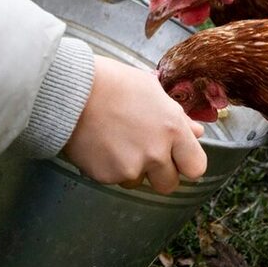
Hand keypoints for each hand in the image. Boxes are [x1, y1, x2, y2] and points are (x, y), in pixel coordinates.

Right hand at [61, 57, 208, 194]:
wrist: (71, 90)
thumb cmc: (111, 82)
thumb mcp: (151, 90)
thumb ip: (177, 117)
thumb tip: (196, 132)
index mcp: (172, 129)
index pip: (196, 166)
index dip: (185, 163)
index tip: (176, 158)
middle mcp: (156, 153)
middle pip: (169, 184)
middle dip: (159, 174)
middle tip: (143, 153)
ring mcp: (131, 167)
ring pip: (138, 182)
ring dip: (131, 169)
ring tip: (114, 142)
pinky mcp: (106, 176)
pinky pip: (113, 179)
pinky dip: (107, 167)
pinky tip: (99, 144)